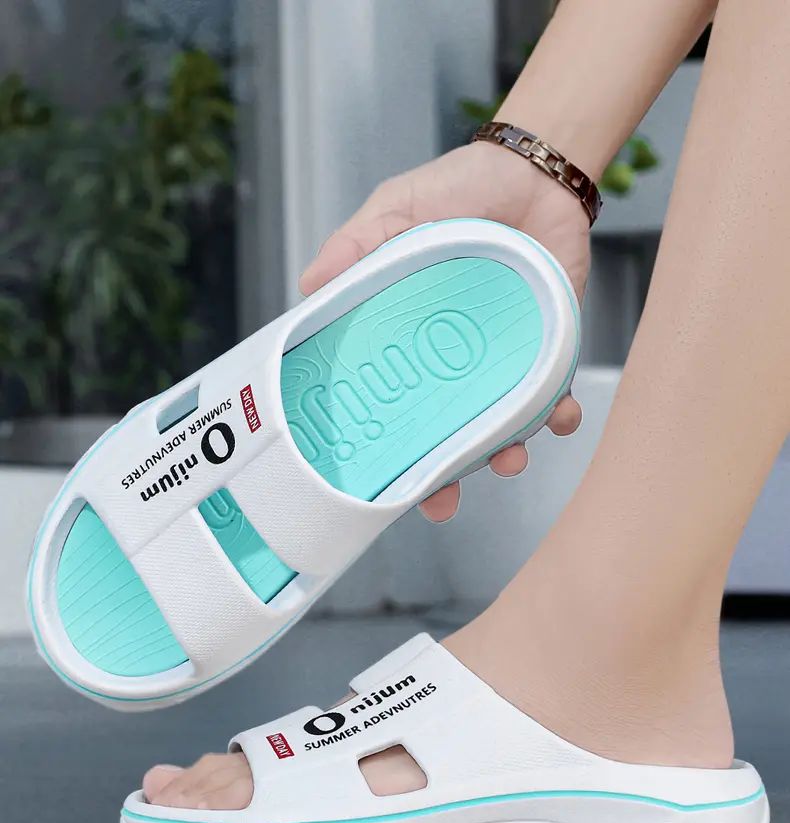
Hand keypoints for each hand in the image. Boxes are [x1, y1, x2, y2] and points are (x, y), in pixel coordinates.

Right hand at [300, 140, 588, 520]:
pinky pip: (552, 398)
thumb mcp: (396, 211)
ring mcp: (498, 363)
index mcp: (406, 340)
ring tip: (508, 461)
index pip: (387, 403)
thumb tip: (309, 286)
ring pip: (497, 430)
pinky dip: (557, 416)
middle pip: (440, 436)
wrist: (535, 173)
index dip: (381, 446)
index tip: (374, 483)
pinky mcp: (547, 352)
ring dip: (503, 456)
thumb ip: (358, 245)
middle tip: (440, 504)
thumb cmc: (458, 190)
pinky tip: (559, 417)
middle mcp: (449, 364)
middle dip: (441, 480)